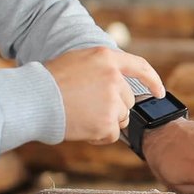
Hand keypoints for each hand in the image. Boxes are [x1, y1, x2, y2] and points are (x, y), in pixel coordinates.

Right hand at [45, 47, 164, 143]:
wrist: (34, 101)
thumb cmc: (49, 82)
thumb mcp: (78, 61)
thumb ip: (103, 69)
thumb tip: (120, 83)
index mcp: (107, 58)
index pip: (141, 67)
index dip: (153, 81)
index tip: (159, 93)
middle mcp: (115, 78)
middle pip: (128, 101)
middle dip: (113, 108)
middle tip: (87, 107)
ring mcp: (114, 100)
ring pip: (121, 118)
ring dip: (106, 121)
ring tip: (82, 115)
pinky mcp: (109, 122)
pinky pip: (113, 134)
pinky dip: (100, 135)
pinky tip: (83, 127)